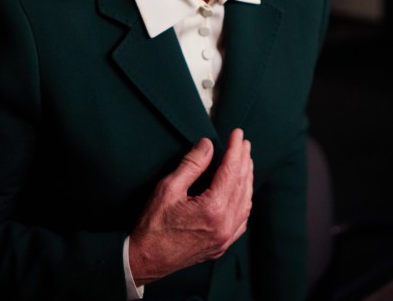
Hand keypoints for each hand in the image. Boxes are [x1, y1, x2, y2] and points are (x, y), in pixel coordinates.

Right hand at [127, 128, 253, 285]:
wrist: (146, 259)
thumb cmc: (153, 225)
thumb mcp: (168, 188)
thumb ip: (191, 165)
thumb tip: (207, 145)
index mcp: (213, 209)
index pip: (231, 171)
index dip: (235, 150)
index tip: (238, 134)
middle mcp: (225, 225)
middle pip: (241, 185)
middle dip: (244, 161)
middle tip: (243, 143)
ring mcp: (225, 237)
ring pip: (245, 203)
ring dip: (246, 179)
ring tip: (245, 162)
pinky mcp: (222, 245)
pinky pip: (241, 220)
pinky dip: (244, 201)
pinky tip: (242, 192)